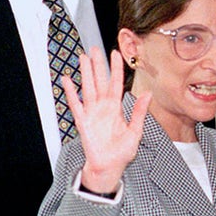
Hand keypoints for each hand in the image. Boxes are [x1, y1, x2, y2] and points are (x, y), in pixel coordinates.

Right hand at [63, 48, 150, 193]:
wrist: (109, 167)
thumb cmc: (122, 152)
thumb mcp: (136, 131)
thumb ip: (139, 112)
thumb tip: (147, 94)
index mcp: (116, 108)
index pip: (115, 83)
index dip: (115, 68)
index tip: (115, 53)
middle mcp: (103, 107)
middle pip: (99, 81)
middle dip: (97, 65)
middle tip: (94, 49)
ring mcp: (92, 113)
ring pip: (88, 88)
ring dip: (85, 73)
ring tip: (82, 57)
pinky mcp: (82, 122)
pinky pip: (76, 104)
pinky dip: (71, 92)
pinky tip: (67, 80)